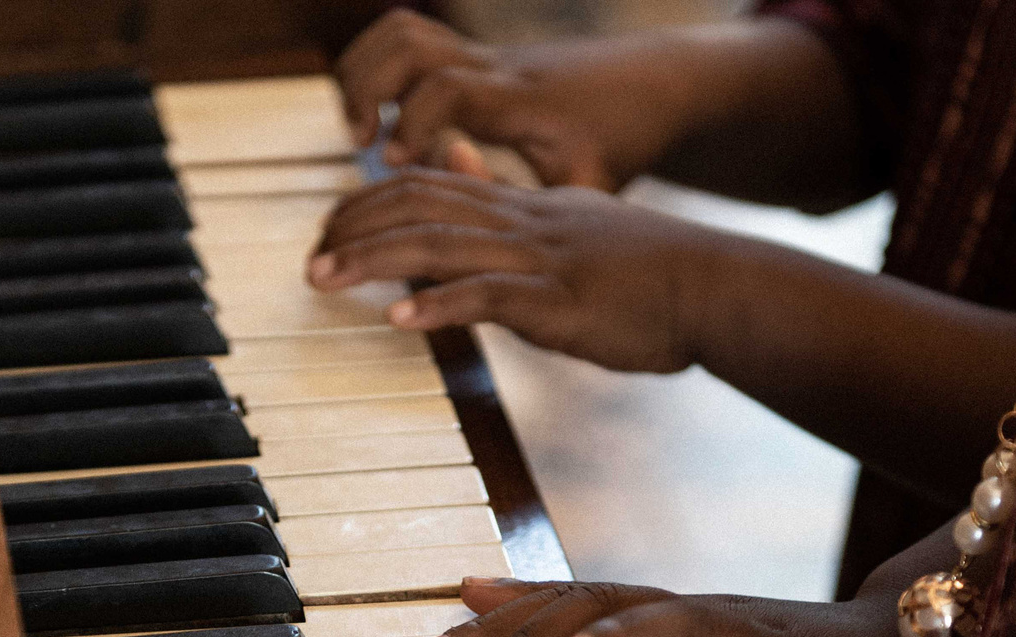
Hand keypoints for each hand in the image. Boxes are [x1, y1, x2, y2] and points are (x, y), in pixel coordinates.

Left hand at [308, 169, 720, 371]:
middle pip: (420, 207)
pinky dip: (441, 303)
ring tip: (325, 278)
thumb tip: (452, 162)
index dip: (371, 203)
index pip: (431, 186)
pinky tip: (400, 316)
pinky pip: (491, 297)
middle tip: (310, 258)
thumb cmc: (649, 272)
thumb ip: (508, 200)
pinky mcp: (563, 302)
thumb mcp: (572, 223)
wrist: (717, 287)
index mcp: (526, 206)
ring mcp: (543, 259)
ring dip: (375, 262)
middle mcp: (526, 221)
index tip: (330, 230)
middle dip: (356, 229)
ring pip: (442, 244)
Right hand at [335, 9, 680, 188]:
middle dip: (367, 87)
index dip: (411, 119)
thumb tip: (482, 225)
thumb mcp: (592, 184)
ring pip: (402, 31)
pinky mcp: (479, 57)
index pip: (447, 87)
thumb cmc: (625, 139)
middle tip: (359, 143)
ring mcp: (483, 56)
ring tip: (359, 129)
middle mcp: (494, 70)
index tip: (392, 160)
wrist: (656, 83)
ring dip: (365, 71)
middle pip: (408, 43)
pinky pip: (413, 40)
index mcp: (518, 102)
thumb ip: (540, 208)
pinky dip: (381, 68)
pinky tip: (382, 117)